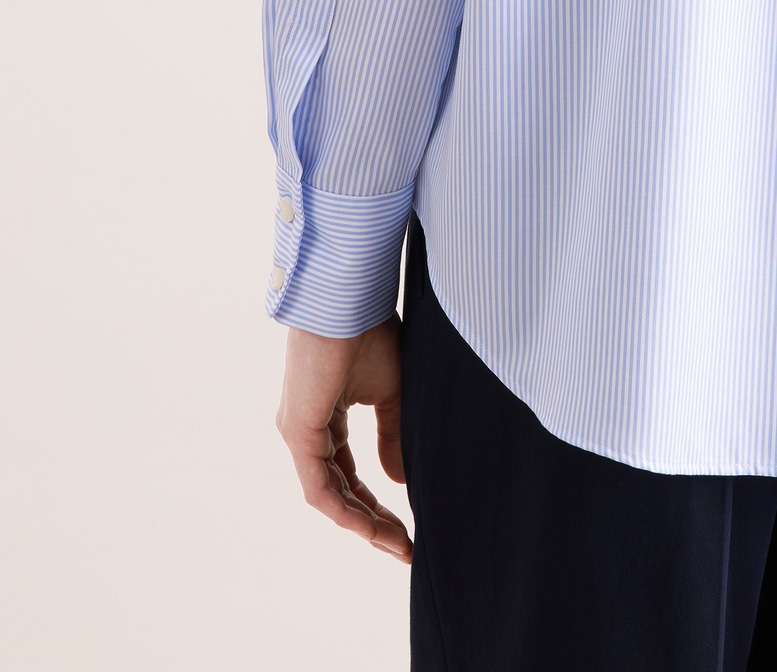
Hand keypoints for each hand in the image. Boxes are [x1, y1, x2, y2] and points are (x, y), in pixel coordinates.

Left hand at [275, 315, 412, 562]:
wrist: (349, 300)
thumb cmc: (369, 332)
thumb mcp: (391, 392)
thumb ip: (393, 436)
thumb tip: (399, 481)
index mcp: (325, 416)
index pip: (349, 472)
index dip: (376, 502)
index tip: (407, 525)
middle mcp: (306, 430)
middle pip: (340, 490)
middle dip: (372, 521)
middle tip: (403, 546)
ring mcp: (298, 433)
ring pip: (329, 495)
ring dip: (362, 523)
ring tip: (396, 542)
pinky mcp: (297, 432)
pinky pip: (320, 487)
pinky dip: (346, 510)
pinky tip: (371, 527)